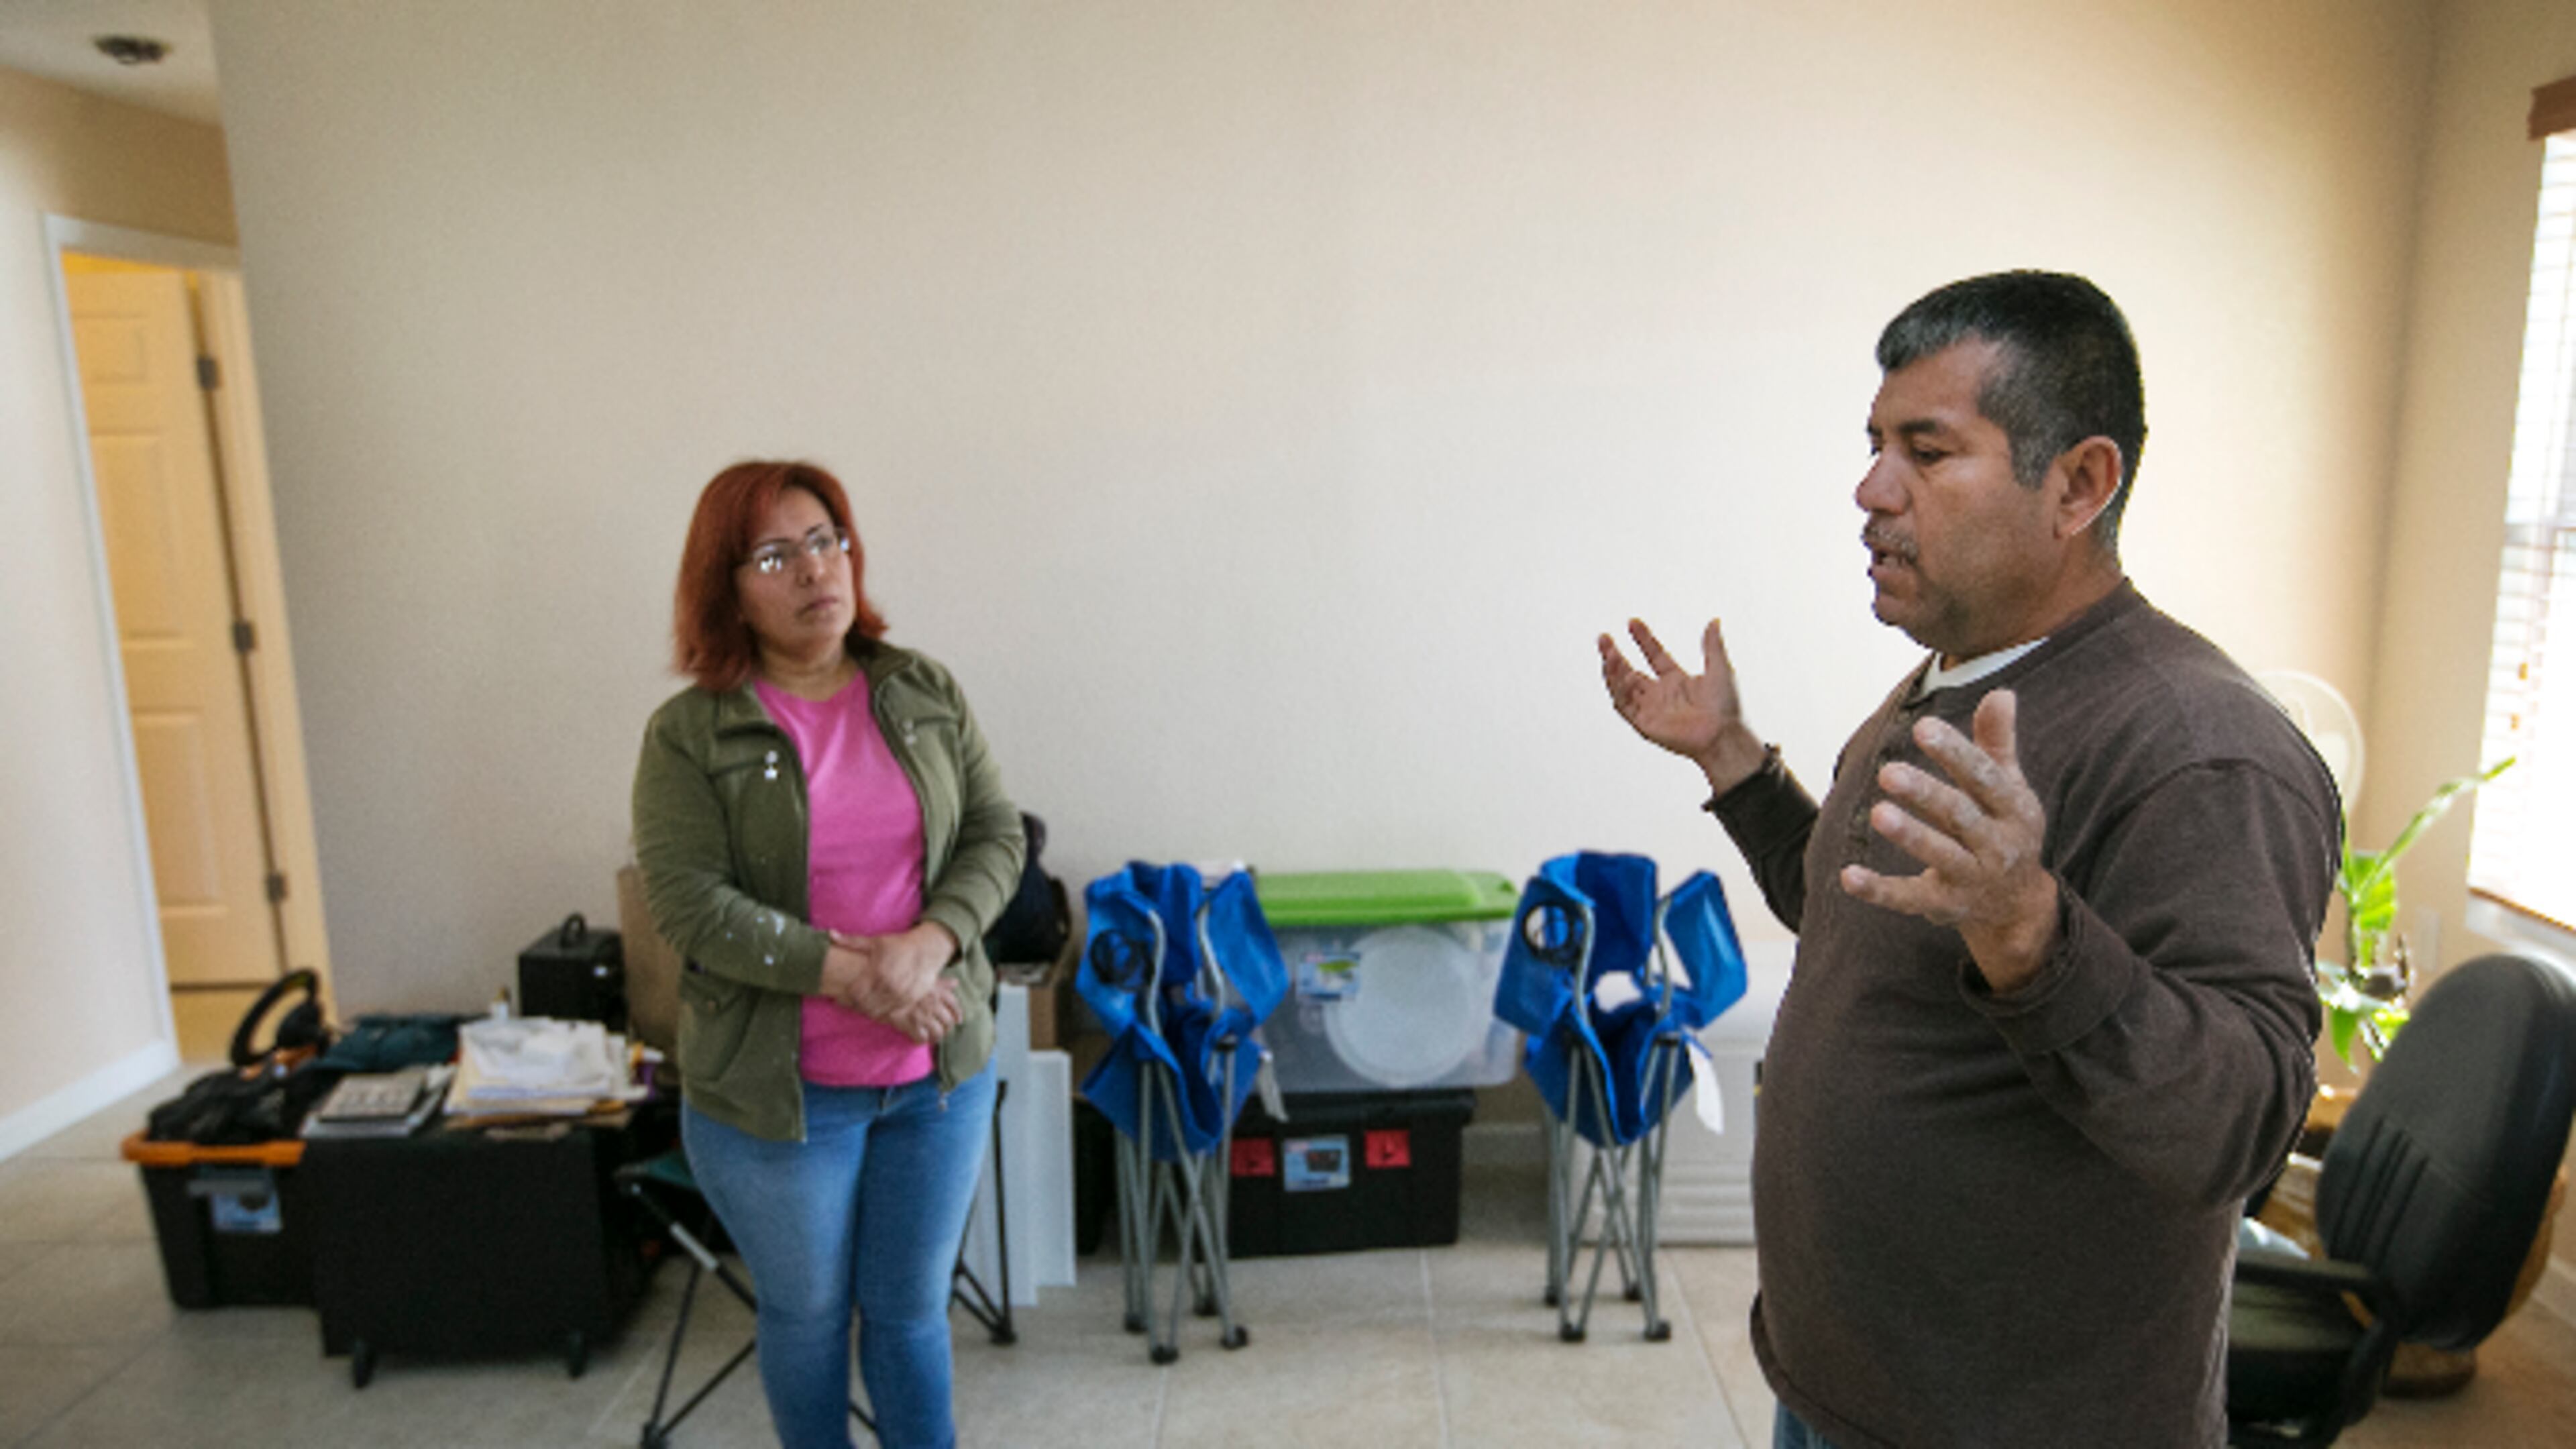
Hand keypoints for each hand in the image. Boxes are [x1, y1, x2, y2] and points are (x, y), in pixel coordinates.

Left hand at [819, 937, 913, 1018]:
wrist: (928, 950)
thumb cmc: (899, 945)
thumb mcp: (875, 942)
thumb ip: (851, 942)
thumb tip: (830, 934)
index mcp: (878, 972)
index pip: (855, 993)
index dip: (845, 996)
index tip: (840, 993)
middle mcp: (890, 986)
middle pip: (864, 1006)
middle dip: (854, 1005)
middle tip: (848, 1001)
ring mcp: (901, 995)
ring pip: (877, 1012)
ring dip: (867, 1011)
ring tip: (862, 1004)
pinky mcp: (910, 1001)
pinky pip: (891, 1014)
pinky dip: (882, 1013)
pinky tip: (877, 1006)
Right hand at [883, 978, 960, 1044]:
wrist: (886, 990)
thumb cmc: (907, 984)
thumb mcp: (925, 979)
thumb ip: (941, 982)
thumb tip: (955, 982)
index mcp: (938, 992)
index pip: (954, 1006)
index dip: (957, 1014)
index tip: (958, 1020)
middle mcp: (933, 1004)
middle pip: (948, 1022)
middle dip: (947, 1028)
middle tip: (943, 1030)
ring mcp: (923, 1016)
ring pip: (938, 1032)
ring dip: (937, 1036)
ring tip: (933, 1038)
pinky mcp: (912, 1025)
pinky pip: (922, 1038)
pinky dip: (923, 1040)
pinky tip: (920, 1039)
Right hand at [1598, 617, 1769, 795]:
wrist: (1724, 735)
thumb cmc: (1727, 708)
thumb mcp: (1720, 669)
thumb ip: (1712, 645)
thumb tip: (1714, 621)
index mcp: (1677, 681)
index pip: (1654, 655)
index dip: (1643, 639)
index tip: (1632, 622)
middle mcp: (1661, 695)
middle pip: (1630, 671)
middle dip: (1614, 655)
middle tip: (1603, 638)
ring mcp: (1651, 709)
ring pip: (1622, 688)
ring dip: (1613, 671)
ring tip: (1610, 654)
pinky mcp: (1644, 724)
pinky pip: (1624, 706)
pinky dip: (1619, 690)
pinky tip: (1621, 675)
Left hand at [1839, 690, 2058, 992]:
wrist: (2018, 906)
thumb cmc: (2005, 829)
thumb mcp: (2010, 787)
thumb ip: (1997, 743)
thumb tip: (2000, 692)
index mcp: (2013, 809)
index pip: (1984, 777)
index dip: (1955, 753)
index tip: (1922, 727)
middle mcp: (1996, 844)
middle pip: (1960, 815)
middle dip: (1926, 794)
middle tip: (1888, 773)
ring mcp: (1971, 877)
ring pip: (1939, 855)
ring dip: (1909, 835)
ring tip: (1877, 813)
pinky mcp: (1944, 904)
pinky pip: (1909, 898)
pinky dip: (1879, 890)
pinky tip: (1847, 876)